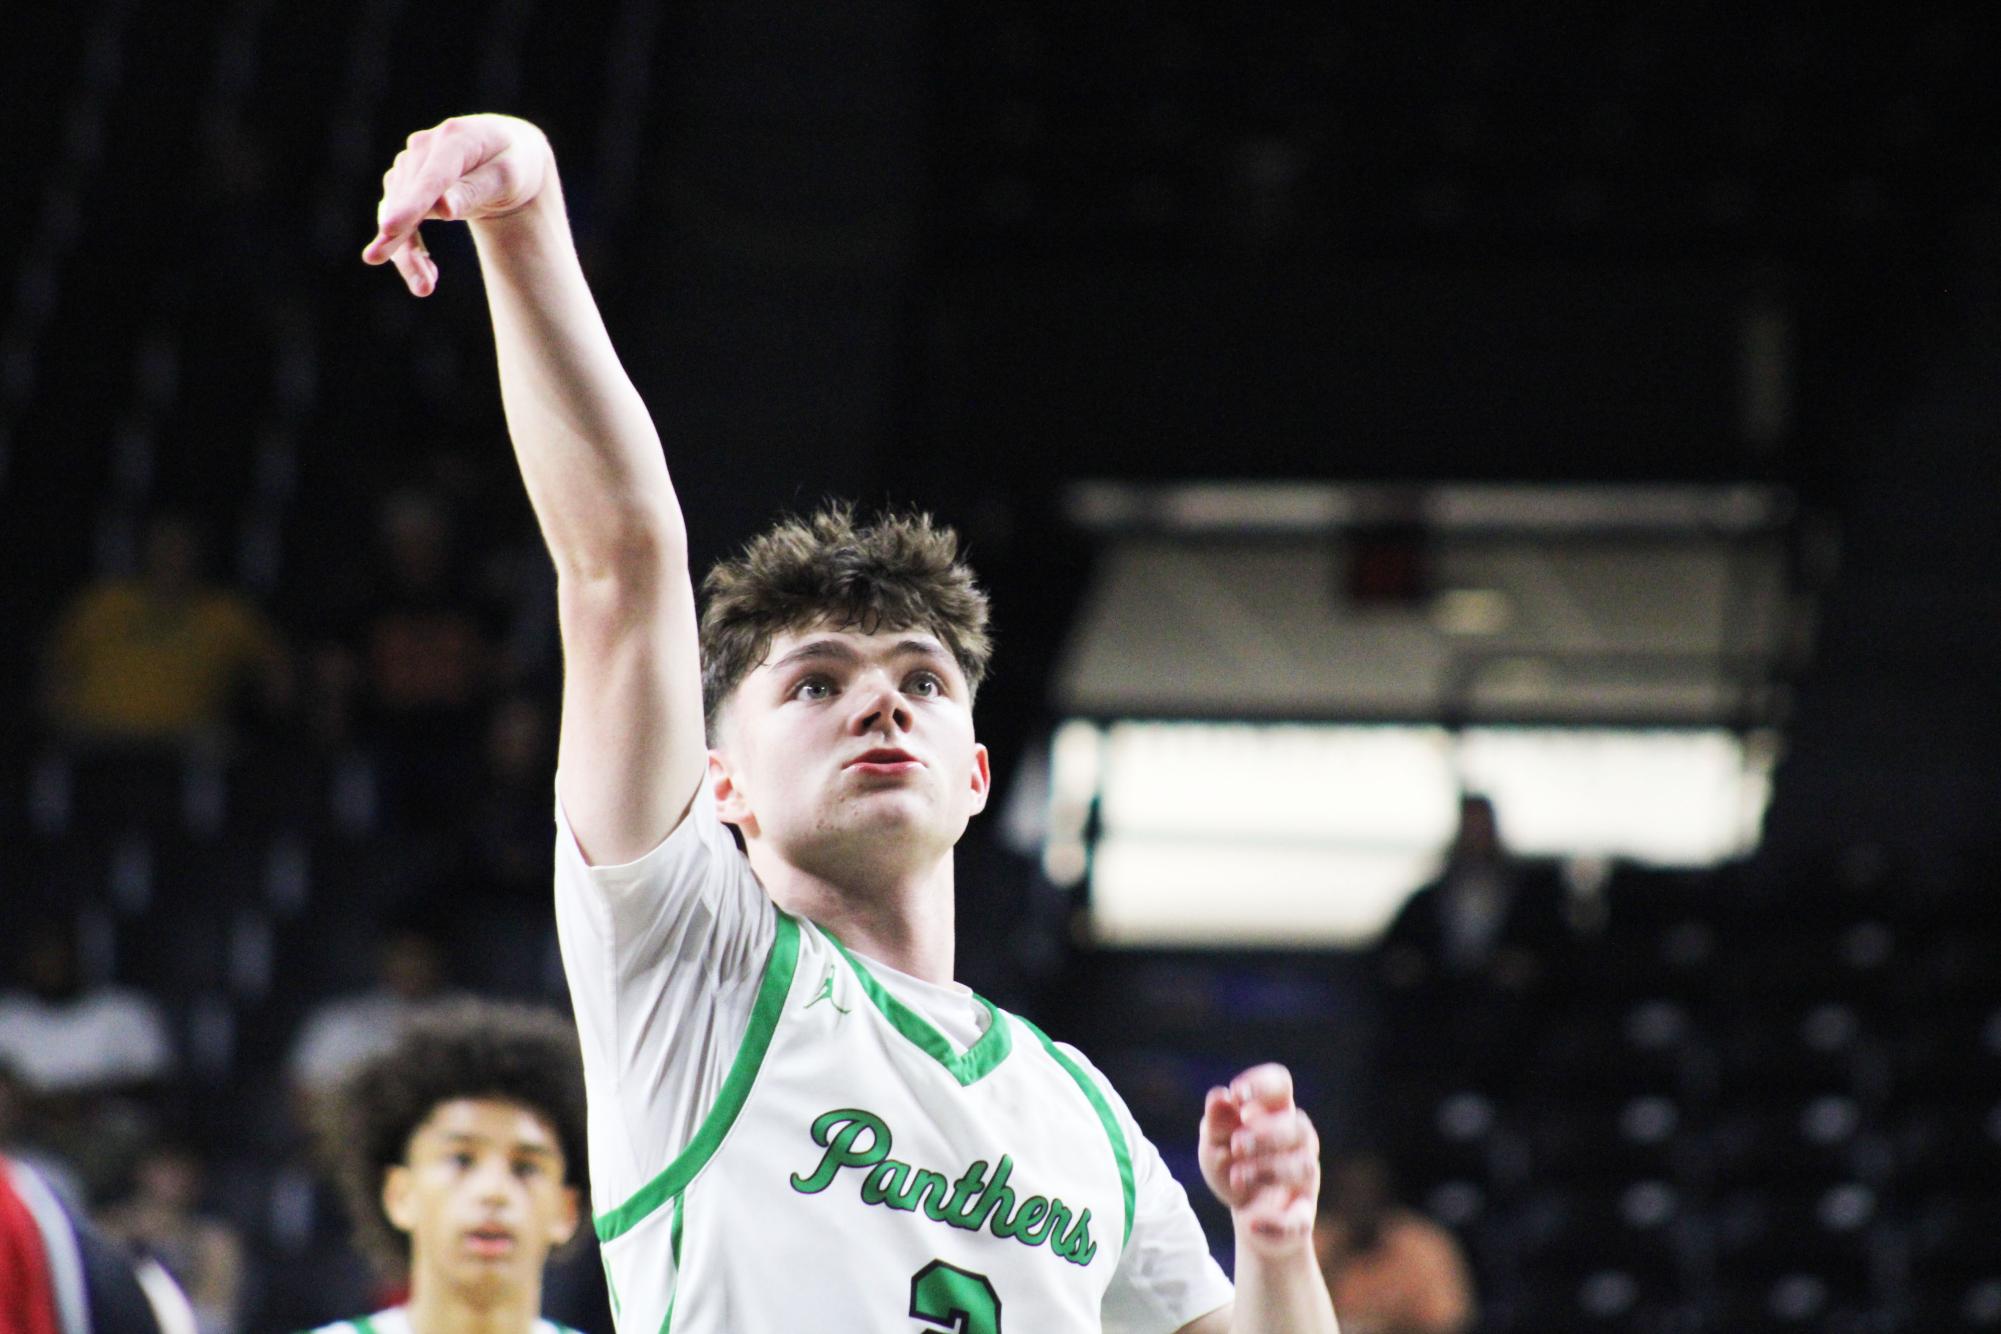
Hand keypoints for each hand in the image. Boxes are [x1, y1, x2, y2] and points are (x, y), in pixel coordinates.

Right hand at [361, 114, 553, 295]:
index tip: (390, 229)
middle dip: (404, 240)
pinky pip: (398, 219)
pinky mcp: (405, 184)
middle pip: (408, 198)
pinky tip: (426, 276)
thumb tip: (443, 209)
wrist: (505, 153)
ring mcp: (411, 165)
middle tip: (418, 285)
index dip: (411, 204)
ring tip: (425, 288)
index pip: (431, 177)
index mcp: (456, 138)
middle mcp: (424, 147)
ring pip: (396, 211)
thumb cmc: (513, 164)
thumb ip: (475, 190)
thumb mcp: (508, 177)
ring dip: (405, 252)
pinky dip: (406, 249)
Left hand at [1198, 1063, 1319, 1257]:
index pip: (1280, 1085)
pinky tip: (1249, 1221)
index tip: (1237, 1094)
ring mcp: (1304, 1180)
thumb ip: (1216, 1122)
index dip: (1262, 1084)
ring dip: (1267, 1170)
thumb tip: (1219, 1097)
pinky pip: (1298, 1219)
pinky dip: (1274, 1222)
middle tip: (1237, 1144)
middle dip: (1266, 1134)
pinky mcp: (1302, 1216)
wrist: (1249, 1218)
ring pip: (1302, 1166)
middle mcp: (1298, 1142)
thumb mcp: (1214, 1144)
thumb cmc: (1233, 1167)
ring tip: (1237, 1176)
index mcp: (1276, 1114)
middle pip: (1298, 1126)